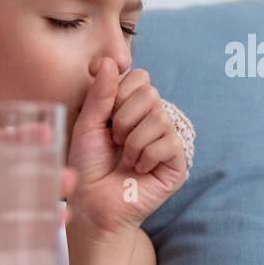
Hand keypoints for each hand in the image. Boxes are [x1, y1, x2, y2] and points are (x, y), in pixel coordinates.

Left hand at [67, 57, 187, 235]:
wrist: (93, 204)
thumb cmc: (87, 166)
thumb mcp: (87, 126)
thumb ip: (99, 94)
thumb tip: (108, 60)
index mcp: (133, 107)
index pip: (140, 77)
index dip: (120, 93)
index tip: (105, 117)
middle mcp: (153, 119)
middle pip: (150, 93)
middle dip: (123, 118)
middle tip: (115, 141)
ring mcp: (168, 139)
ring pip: (159, 118)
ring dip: (133, 141)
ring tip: (125, 158)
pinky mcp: (177, 161)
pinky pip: (169, 142)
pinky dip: (146, 155)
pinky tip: (138, 169)